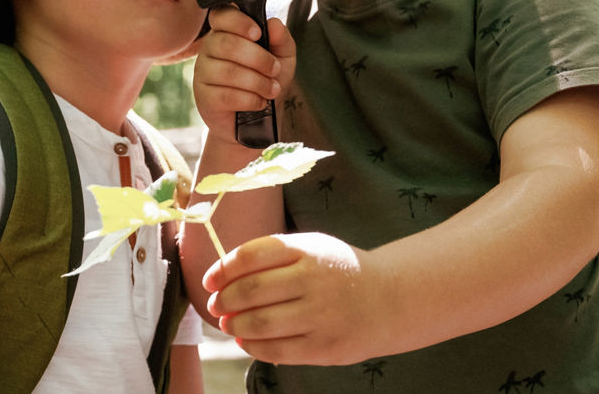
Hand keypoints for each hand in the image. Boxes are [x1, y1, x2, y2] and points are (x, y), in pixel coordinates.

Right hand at [192, 7, 295, 146]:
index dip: (238, 21)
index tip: (258, 33)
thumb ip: (281, 38)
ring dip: (258, 82)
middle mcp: (209, 48)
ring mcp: (203, 73)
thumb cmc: (266, 80)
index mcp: (226, 31)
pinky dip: (250, 99)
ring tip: (272, 90)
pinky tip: (259, 102)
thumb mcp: (282, 58)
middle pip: (227, 44)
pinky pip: (226, 95)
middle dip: (259, 58)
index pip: (221, 14)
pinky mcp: (203, 97)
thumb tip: (273, 24)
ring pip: (228, 71)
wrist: (257, 120)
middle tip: (275, 70)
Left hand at [203, 233, 388, 366]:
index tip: (210, 280)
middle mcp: (313, 280)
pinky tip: (246, 341)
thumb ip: (272, 257)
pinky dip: (252, 347)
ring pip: (259, 324)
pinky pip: (276, 350)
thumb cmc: (337, 272)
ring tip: (228, 324)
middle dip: (224, 300)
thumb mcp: (312, 248)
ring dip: (234, 326)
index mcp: (307, 249)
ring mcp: (320, 315)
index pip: (251, 255)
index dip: (223, 268)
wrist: (388, 299)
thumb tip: (223, 280)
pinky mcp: (323, 347)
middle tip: (216, 305)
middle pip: (251, 290)